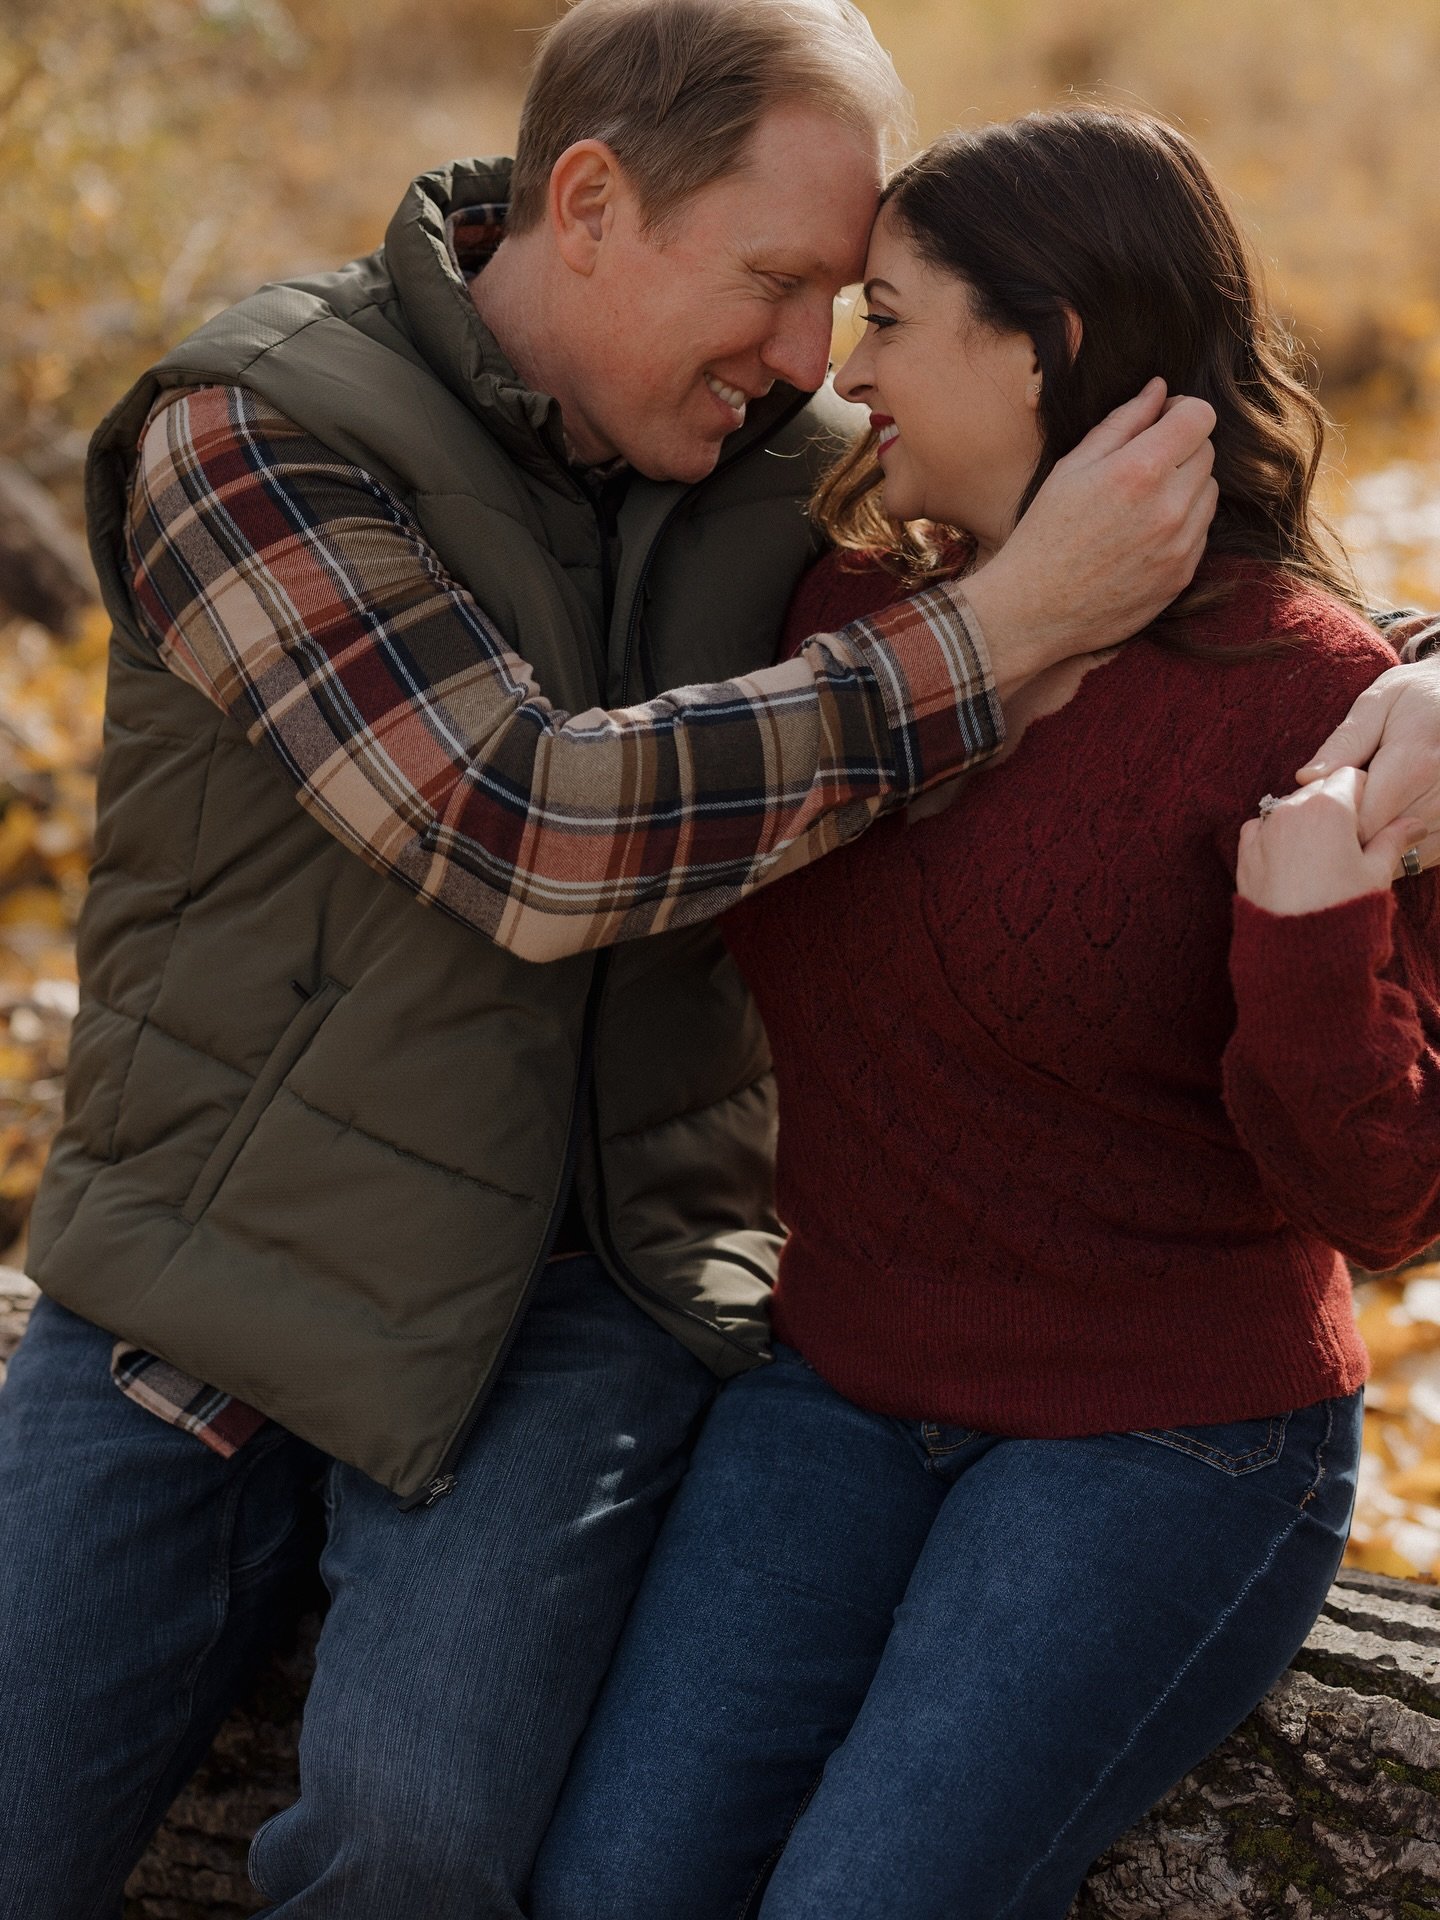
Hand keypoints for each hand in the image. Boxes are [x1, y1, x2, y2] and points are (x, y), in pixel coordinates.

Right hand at [960, 377, 1217, 699]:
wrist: (1034, 611)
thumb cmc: (1045, 535)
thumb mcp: (1071, 468)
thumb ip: (1121, 423)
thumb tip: (1159, 390)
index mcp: (1139, 470)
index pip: (1200, 417)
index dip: (1183, 410)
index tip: (1163, 420)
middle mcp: (1169, 507)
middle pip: (1208, 452)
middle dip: (1181, 448)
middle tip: (1141, 465)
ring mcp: (1181, 545)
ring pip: (1209, 492)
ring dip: (1185, 487)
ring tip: (1140, 504)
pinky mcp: (1183, 575)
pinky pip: (1201, 531)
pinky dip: (1182, 524)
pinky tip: (1142, 536)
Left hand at [1236, 767, 1423, 915]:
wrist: (1296, 951)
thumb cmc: (1342, 910)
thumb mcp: (1376, 874)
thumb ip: (1393, 840)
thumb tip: (1415, 823)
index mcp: (1328, 806)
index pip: (1351, 776)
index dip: (1364, 793)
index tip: (1368, 816)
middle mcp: (1291, 809)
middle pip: (1317, 789)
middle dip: (1334, 806)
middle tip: (1348, 840)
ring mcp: (1264, 830)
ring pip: (1288, 808)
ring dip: (1304, 820)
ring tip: (1321, 856)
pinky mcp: (1245, 852)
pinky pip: (1261, 829)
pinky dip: (1275, 836)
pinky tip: (1291, 860)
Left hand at [1295, 659, 1439, 870]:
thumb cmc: (1419, 695)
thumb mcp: (1379, 701)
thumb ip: (1345, 742)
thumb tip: (1307, 778)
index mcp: (1414, 762)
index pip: (1362, 819)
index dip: (1334, 818)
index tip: (1325, 803)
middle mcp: (1439, 793)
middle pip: (1380, 840)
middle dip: (1352, 832)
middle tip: (1338, 812)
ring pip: (1403, 854)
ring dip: (1377, 844)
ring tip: (1367, 813)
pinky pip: (1424, 855)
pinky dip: (1403, 848)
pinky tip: (1389, 823)